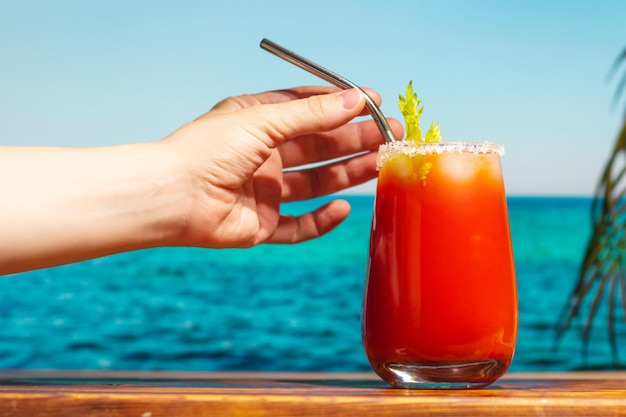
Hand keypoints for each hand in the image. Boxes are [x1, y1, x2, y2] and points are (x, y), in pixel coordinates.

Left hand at [162, 86, 402, 247]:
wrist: (172, 198)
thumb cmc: (207, 150)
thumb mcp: (263, 120)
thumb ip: (310, 114)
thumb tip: (355, 99)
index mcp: (257, 123)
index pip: (308, 110)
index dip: (341, 106)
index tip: (373, 102)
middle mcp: (263, 156)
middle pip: (319, 148)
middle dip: (354, 140)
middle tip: (390, 135)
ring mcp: (264, 192)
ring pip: (315, 183)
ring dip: (347, 173)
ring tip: (380, 164)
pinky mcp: (262, 225)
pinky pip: (300, 224)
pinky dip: (322, 219)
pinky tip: (343, 207)